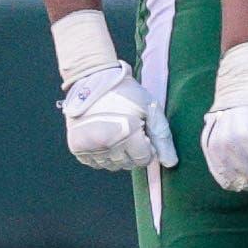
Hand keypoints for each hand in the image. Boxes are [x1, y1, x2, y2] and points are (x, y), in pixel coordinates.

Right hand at [58, 60, 174, 172]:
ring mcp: (89, 146)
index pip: (143, 159)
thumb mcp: (150, 109)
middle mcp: (106, 142)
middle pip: (127, 164)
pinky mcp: (76, 147)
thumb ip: (162, 137)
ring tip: (117, 136)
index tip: (143, 136)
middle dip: (133, 153)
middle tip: (130, 134)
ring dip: (117, 156)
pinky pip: (94, 163)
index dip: (147, 149)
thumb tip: (171, 163)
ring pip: (111, 166)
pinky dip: (101, 156)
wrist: (92, 81)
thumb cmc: (126, 93)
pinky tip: (104, 140)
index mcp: (126, 132)